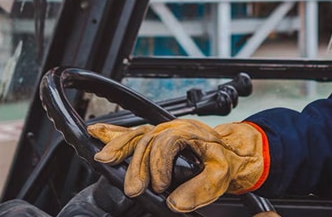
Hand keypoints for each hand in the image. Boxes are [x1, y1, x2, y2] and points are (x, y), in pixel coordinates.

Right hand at [87, 119, 267, 212]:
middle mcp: (172, 128)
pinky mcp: (156, 137)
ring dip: (118, 147)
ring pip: (135, 135)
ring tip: (103, 159)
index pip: (165, 144)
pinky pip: (132, 133)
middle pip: (146, 141)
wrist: (235, 150)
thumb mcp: (221, 176)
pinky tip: (96, 132)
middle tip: (132, 188)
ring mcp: (163, 131)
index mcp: (188, 133)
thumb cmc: (228, 160)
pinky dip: (113, 133)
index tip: (160, 187)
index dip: (158, 166)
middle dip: (136, 165)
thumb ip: (199, 190)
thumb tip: (174, 203)